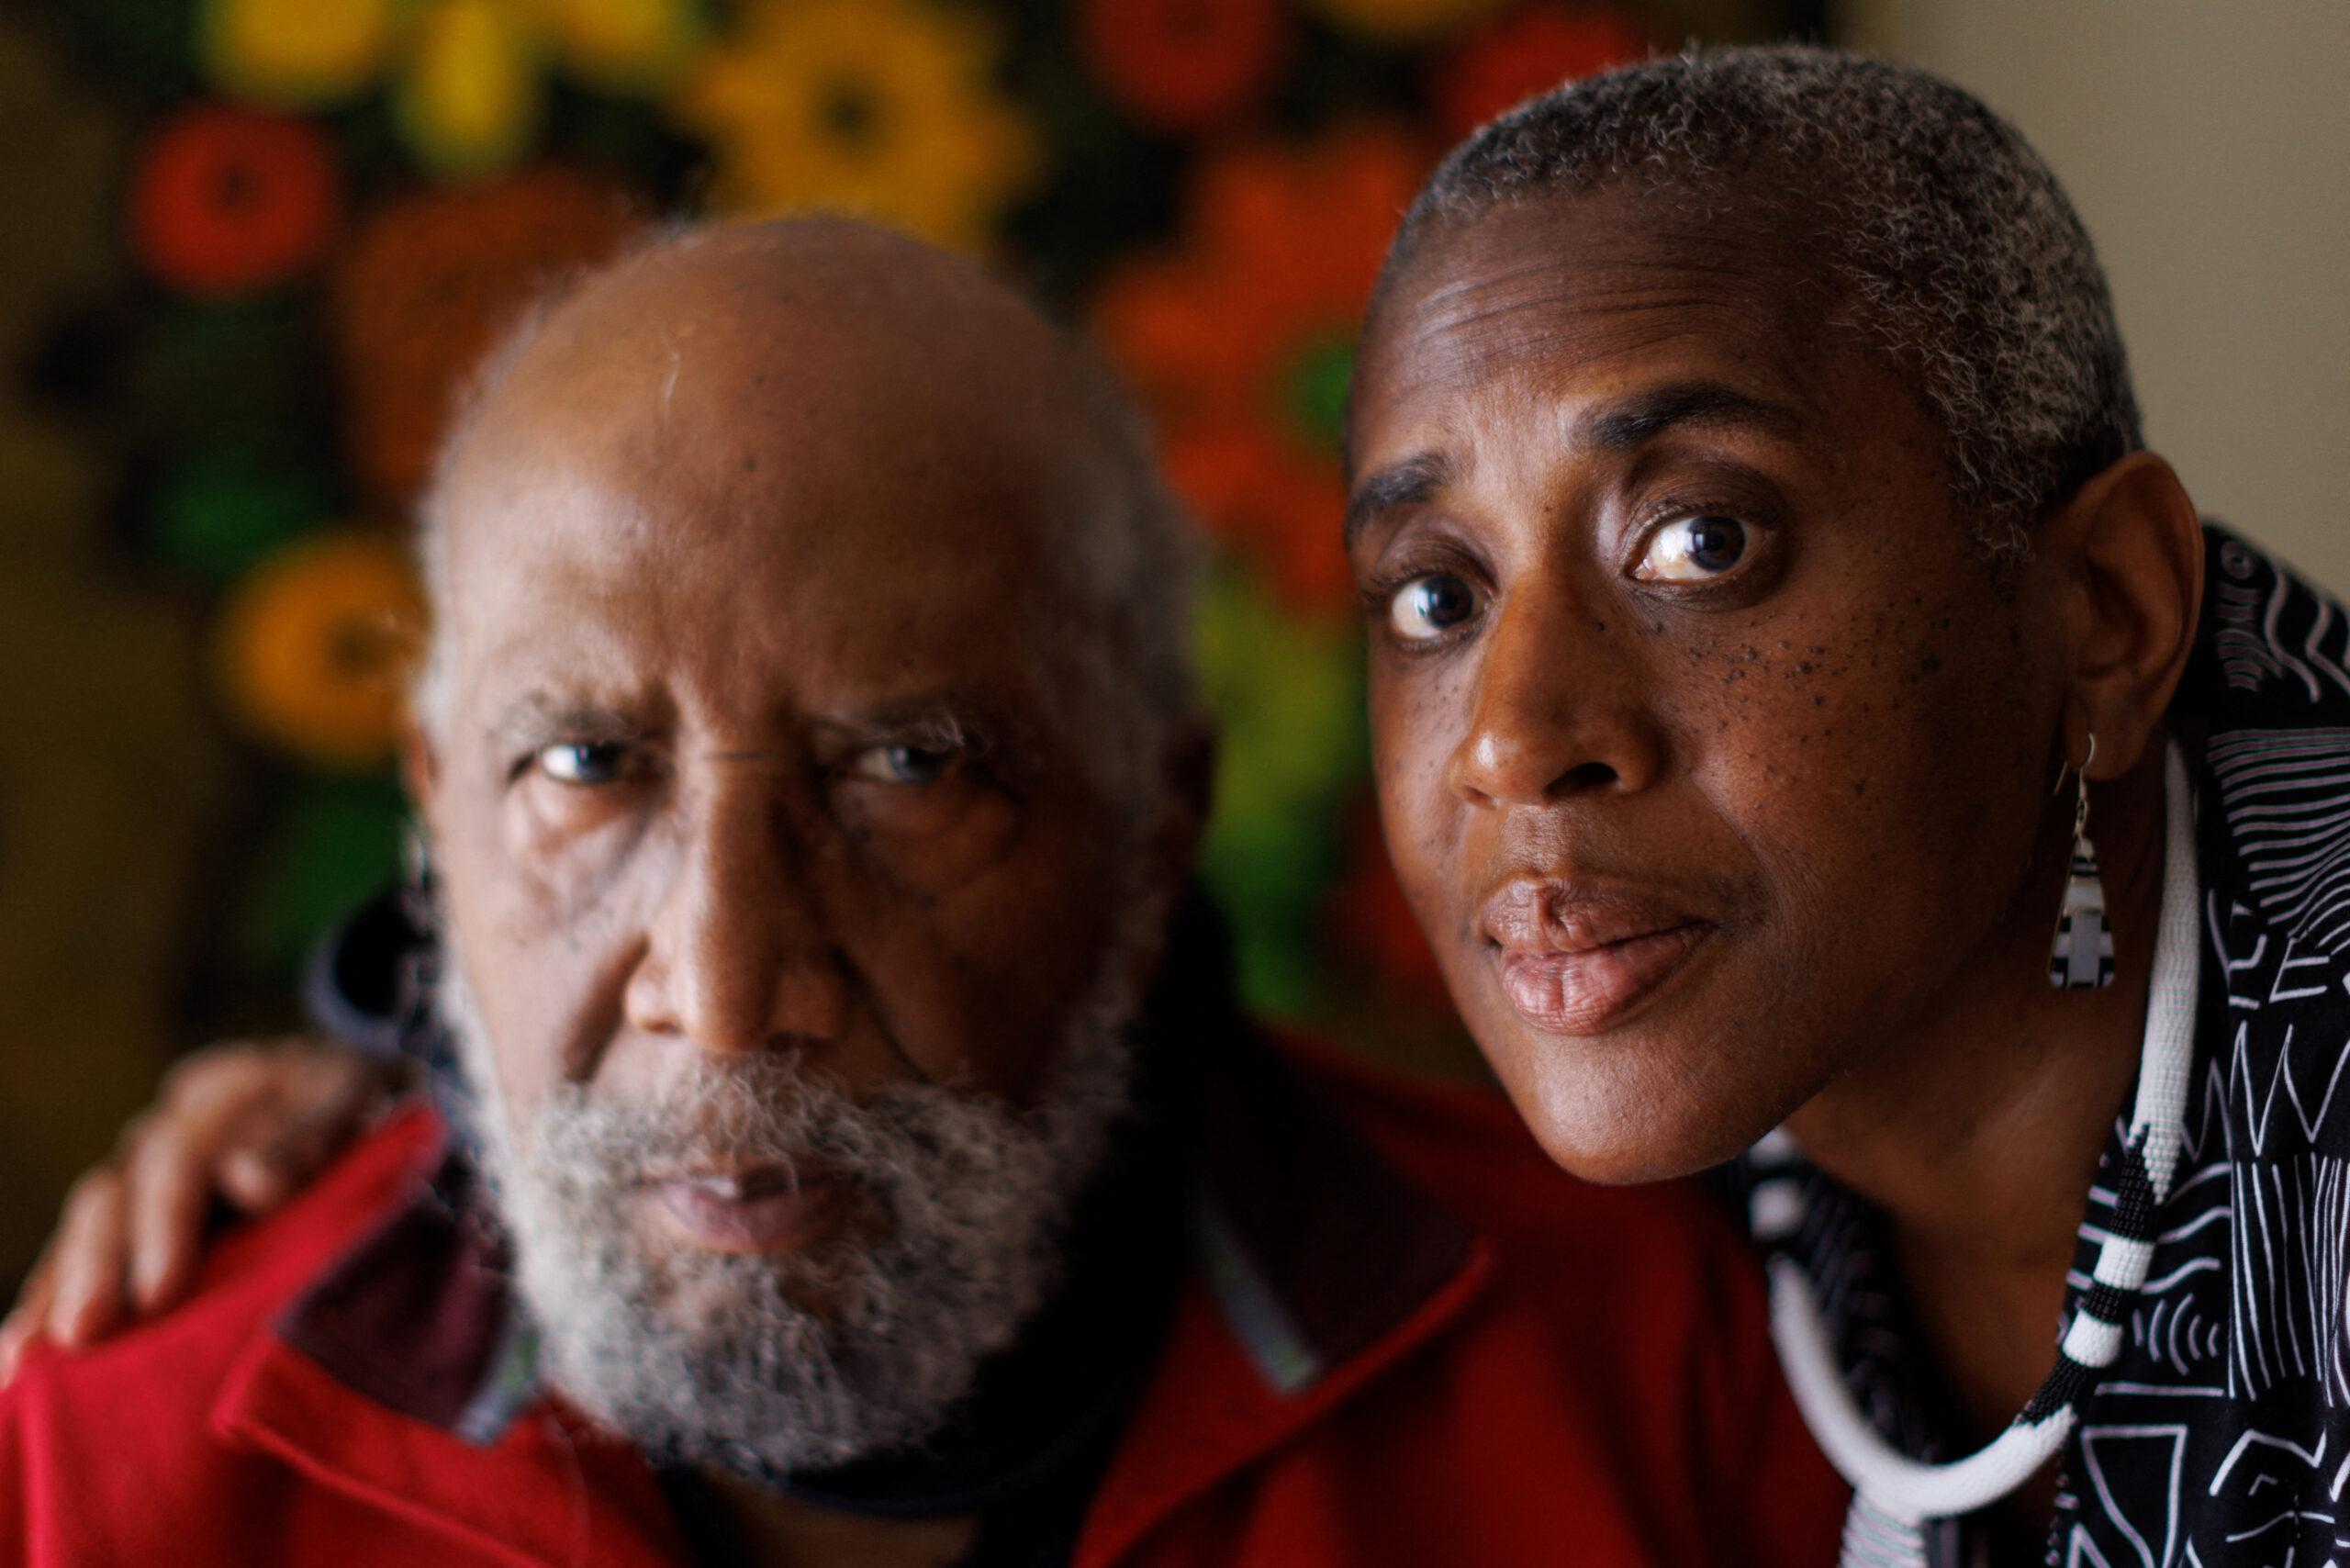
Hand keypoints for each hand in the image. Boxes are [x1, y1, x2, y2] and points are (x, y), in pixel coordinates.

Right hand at [0, 1037, 402, 1382]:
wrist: (354, 1090)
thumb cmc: (363, 1102)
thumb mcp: (358, 1095)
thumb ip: (313, 1133)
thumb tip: (251, 1183)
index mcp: (224, 1092)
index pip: (180, 1158)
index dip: (165, 1224)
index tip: (157, 1293)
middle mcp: (169, 1126)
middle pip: (118, 1192)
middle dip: (99, 1267)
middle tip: (86, 1332)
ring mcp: (147, 1163)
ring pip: (89, 1221)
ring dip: (57, 1287)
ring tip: (28, 1356)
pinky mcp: (140, 1203)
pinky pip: (84, 1247)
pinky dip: (53, 1293)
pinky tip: (22, 1353)